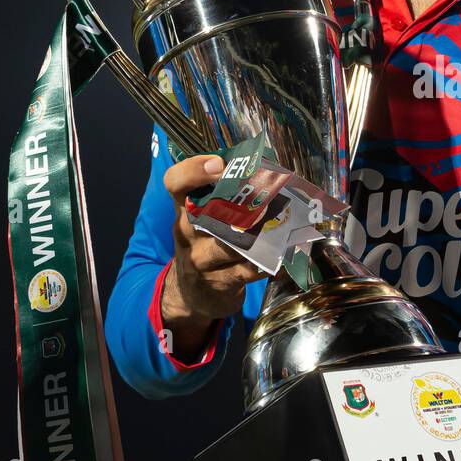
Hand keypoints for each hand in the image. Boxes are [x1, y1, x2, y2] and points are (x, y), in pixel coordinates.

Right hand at [160, 154, 266, 361]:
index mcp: (183, 210)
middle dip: (237, 203)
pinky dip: (270, 263)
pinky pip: (248, 270)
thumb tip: (267, 169)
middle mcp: (187, 233)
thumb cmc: (205, 246)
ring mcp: (202, 261)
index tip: (219, 164)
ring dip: (259, 234)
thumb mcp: (203, 221)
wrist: (192, 296)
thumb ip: (224, 198)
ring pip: (230, 243)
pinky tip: (284, 257)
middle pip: (204, 213)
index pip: (176, 183)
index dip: (193, 170)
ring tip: (282, 223)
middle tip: (265, 193)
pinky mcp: (220, 283)